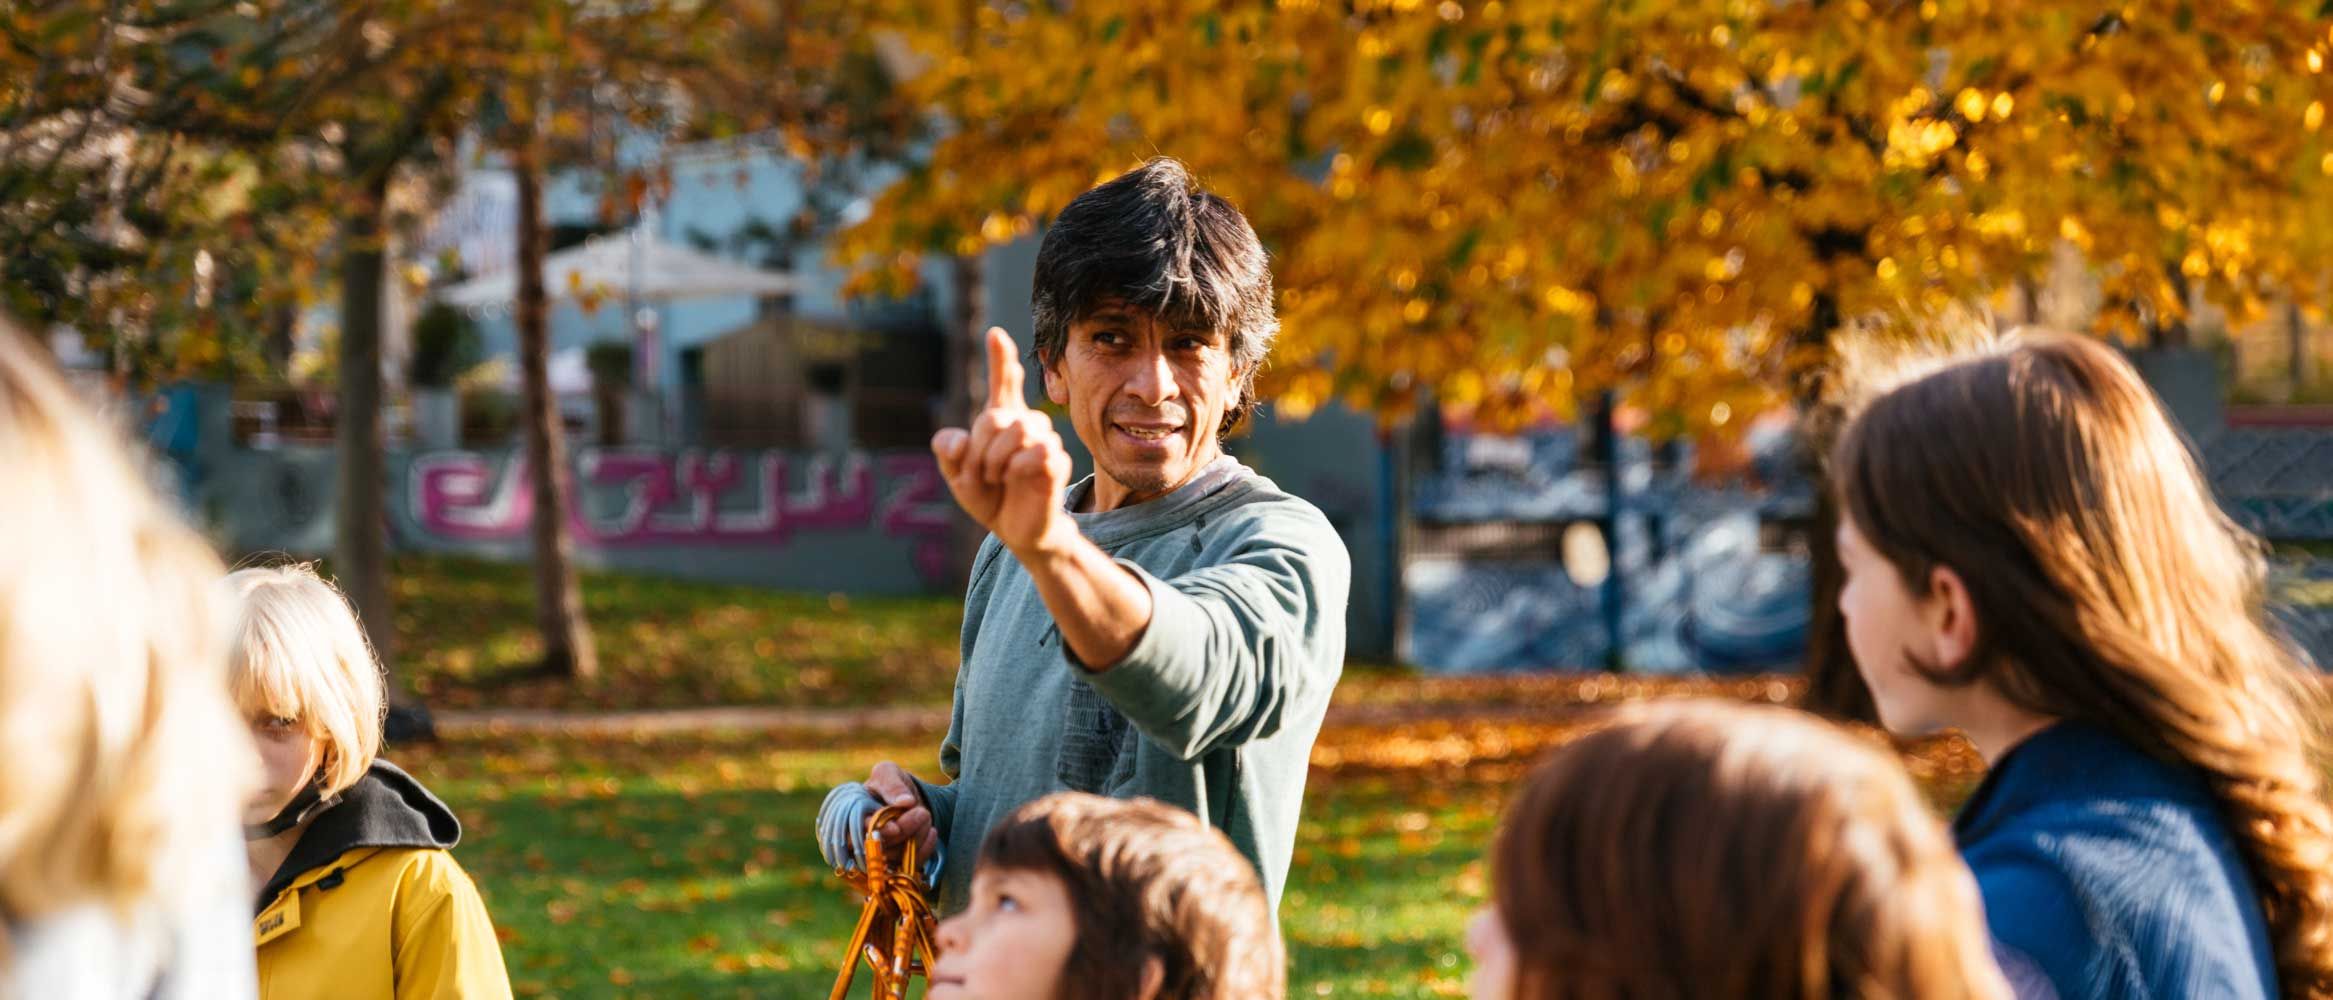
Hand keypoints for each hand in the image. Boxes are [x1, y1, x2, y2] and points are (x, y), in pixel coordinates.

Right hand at [864, 761, 939, 857]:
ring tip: (926, 816)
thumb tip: (905, 802)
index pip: (858, 831)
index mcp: (852, 817)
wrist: (905, 798)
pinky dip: (924, 849)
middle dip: (905, 830)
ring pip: (896, 857)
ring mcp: (877, 855)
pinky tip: (931, 832)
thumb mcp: (889, 773)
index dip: (878, 832)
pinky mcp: (894, 865)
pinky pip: (909, 866)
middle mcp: (860, 839)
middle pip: (879, 846)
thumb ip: (892, 784)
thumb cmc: (890, 784)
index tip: (895, 827)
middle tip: (923, 813)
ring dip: (917, 836)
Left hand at [932, 328, 1074, 556]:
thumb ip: (948, 452)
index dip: (1000, 359)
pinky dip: (1017, 468)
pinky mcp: (1057, 462)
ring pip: (1018, 430)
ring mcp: (1044, 441)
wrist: (1014, 529)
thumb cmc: (990, 496)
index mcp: (1001, 421)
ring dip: (995, 460)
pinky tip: (1016, 479)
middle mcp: (1025, 424)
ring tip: (996, 478)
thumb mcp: (956, 475)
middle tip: (979, 473)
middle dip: (978, 449)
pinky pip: (1037, 452)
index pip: (1003, 383)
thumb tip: (958, 438)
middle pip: (995, 416)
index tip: (995, 335)